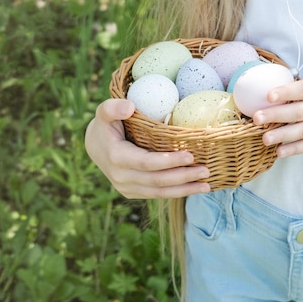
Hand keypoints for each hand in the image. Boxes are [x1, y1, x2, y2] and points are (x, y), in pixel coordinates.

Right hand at [84, 99, 210, 197]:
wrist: (96, 147)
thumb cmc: (106, 125)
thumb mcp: (104, 112)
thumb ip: (113, 107)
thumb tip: (130, 106)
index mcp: (116, 157)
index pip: (146, 162)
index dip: (169, 161)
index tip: (190, 156)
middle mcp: (121, 177)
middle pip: (157, 180)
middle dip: (183, 177)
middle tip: (205, 171)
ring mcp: (127, 188)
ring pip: (159, 192)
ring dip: (185, 190)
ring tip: (206, 185)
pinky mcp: (134, 193)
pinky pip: (157, 195)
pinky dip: (178, 193)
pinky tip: (195, 188)